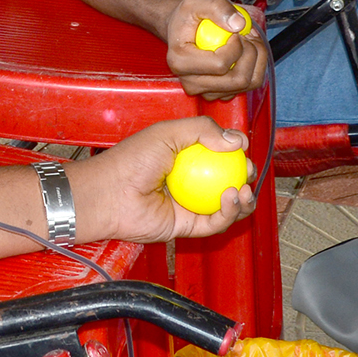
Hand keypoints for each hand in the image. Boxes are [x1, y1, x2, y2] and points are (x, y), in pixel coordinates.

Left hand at [77, 114, 261, 242]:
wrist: (109, 194)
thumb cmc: (131, 160)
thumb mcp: (167, 132)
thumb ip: (203, 130)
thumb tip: (237, 140)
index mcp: (183, 158)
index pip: (217, 155)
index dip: (234, 152)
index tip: (243, 146)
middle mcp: (188, 182)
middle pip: (227, 181)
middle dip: (245, 177)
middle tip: (248, 170)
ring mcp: (188, 206)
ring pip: (226, 206)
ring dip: (243, 198)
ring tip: (242, 187)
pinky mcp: (186, 227)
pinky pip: (215, 223)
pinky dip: (228, 212)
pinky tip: (231, 198)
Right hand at [164, 0, 266, 100]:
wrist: (181, 30)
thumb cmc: (186, 18)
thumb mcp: (196, 1)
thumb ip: (217, 7)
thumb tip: (239, 24)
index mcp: (180, 62)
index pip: (220, 65)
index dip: (236, 46)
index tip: (234, 32)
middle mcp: (192, 83)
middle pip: (238, 80)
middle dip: (251, 53)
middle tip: (247, 35)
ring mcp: (206, 91)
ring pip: (247, 84)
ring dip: (256, 59)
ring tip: (247, 41)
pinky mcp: (220, 93)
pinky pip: (249, 85)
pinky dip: (255, 66)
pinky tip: (245, 51)